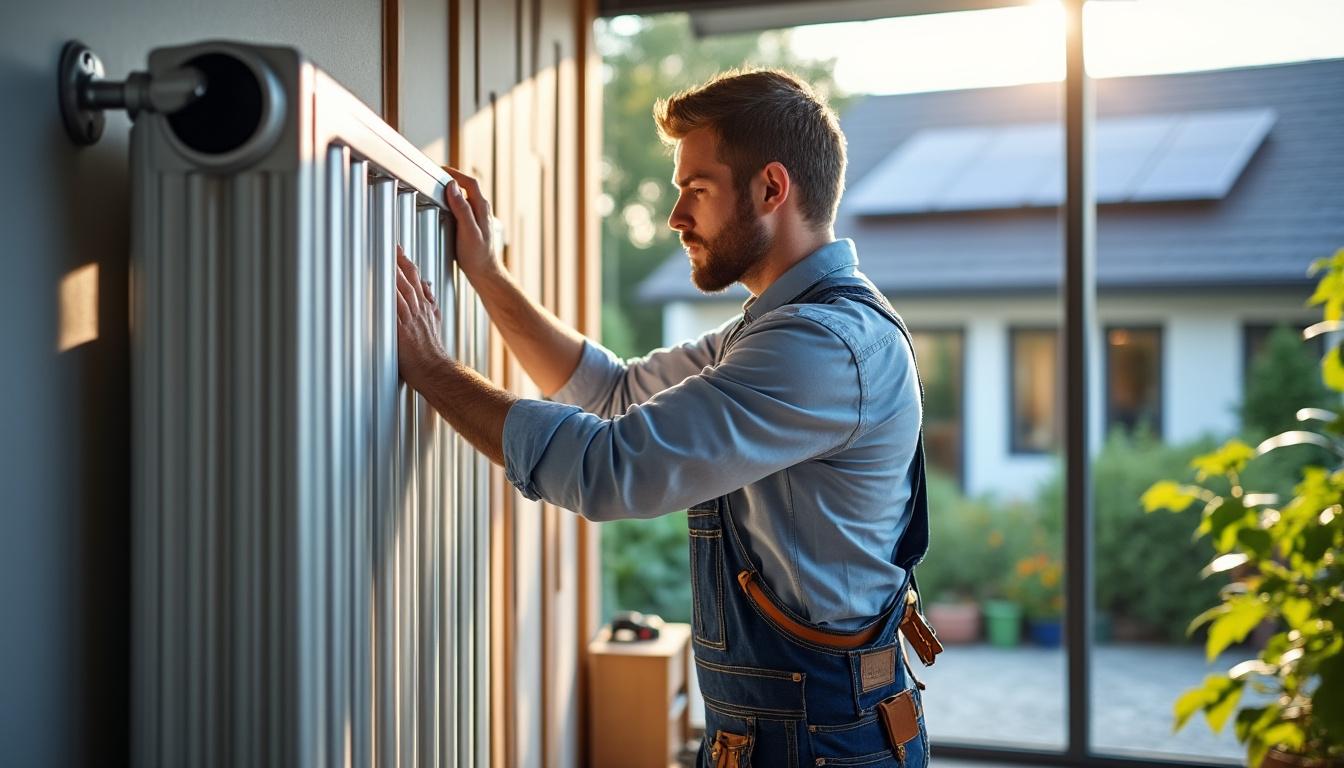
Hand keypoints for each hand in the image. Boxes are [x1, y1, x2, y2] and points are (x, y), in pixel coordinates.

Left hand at [395, 244, 446, 388]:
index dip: (405, 262)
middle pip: (408, 279)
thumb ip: (430, 301)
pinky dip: (388, 296)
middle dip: (397, 261)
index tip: (396, 248)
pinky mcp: (402, 329)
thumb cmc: (431, 349)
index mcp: (424, 306)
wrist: (434, 368)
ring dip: (392, 274)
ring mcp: (410, 318)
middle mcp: (418, 309)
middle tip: (387, 245)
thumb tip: (427, 285)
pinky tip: (381, 286)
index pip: (415, 278)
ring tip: (382, 259)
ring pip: (402, 290)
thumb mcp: (435, 319)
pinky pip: (394, 309)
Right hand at [441, 166, 500, 281]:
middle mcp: (482, 210)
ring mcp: (478, 216)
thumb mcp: (468, 230)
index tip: (441, 170)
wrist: (483, 271)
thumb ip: (462, 209)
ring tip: (439, 188)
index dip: (455, 173)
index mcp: (482, 208)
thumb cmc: (477, 255)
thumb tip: (453, 188)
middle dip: (453, 179)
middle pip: (468, 187)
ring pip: (466, 196)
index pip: (470, 182)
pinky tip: (446, 207)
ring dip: (453, 190)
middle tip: (437, 176)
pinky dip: (454, 201)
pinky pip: (463, 206)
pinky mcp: (473, 224)